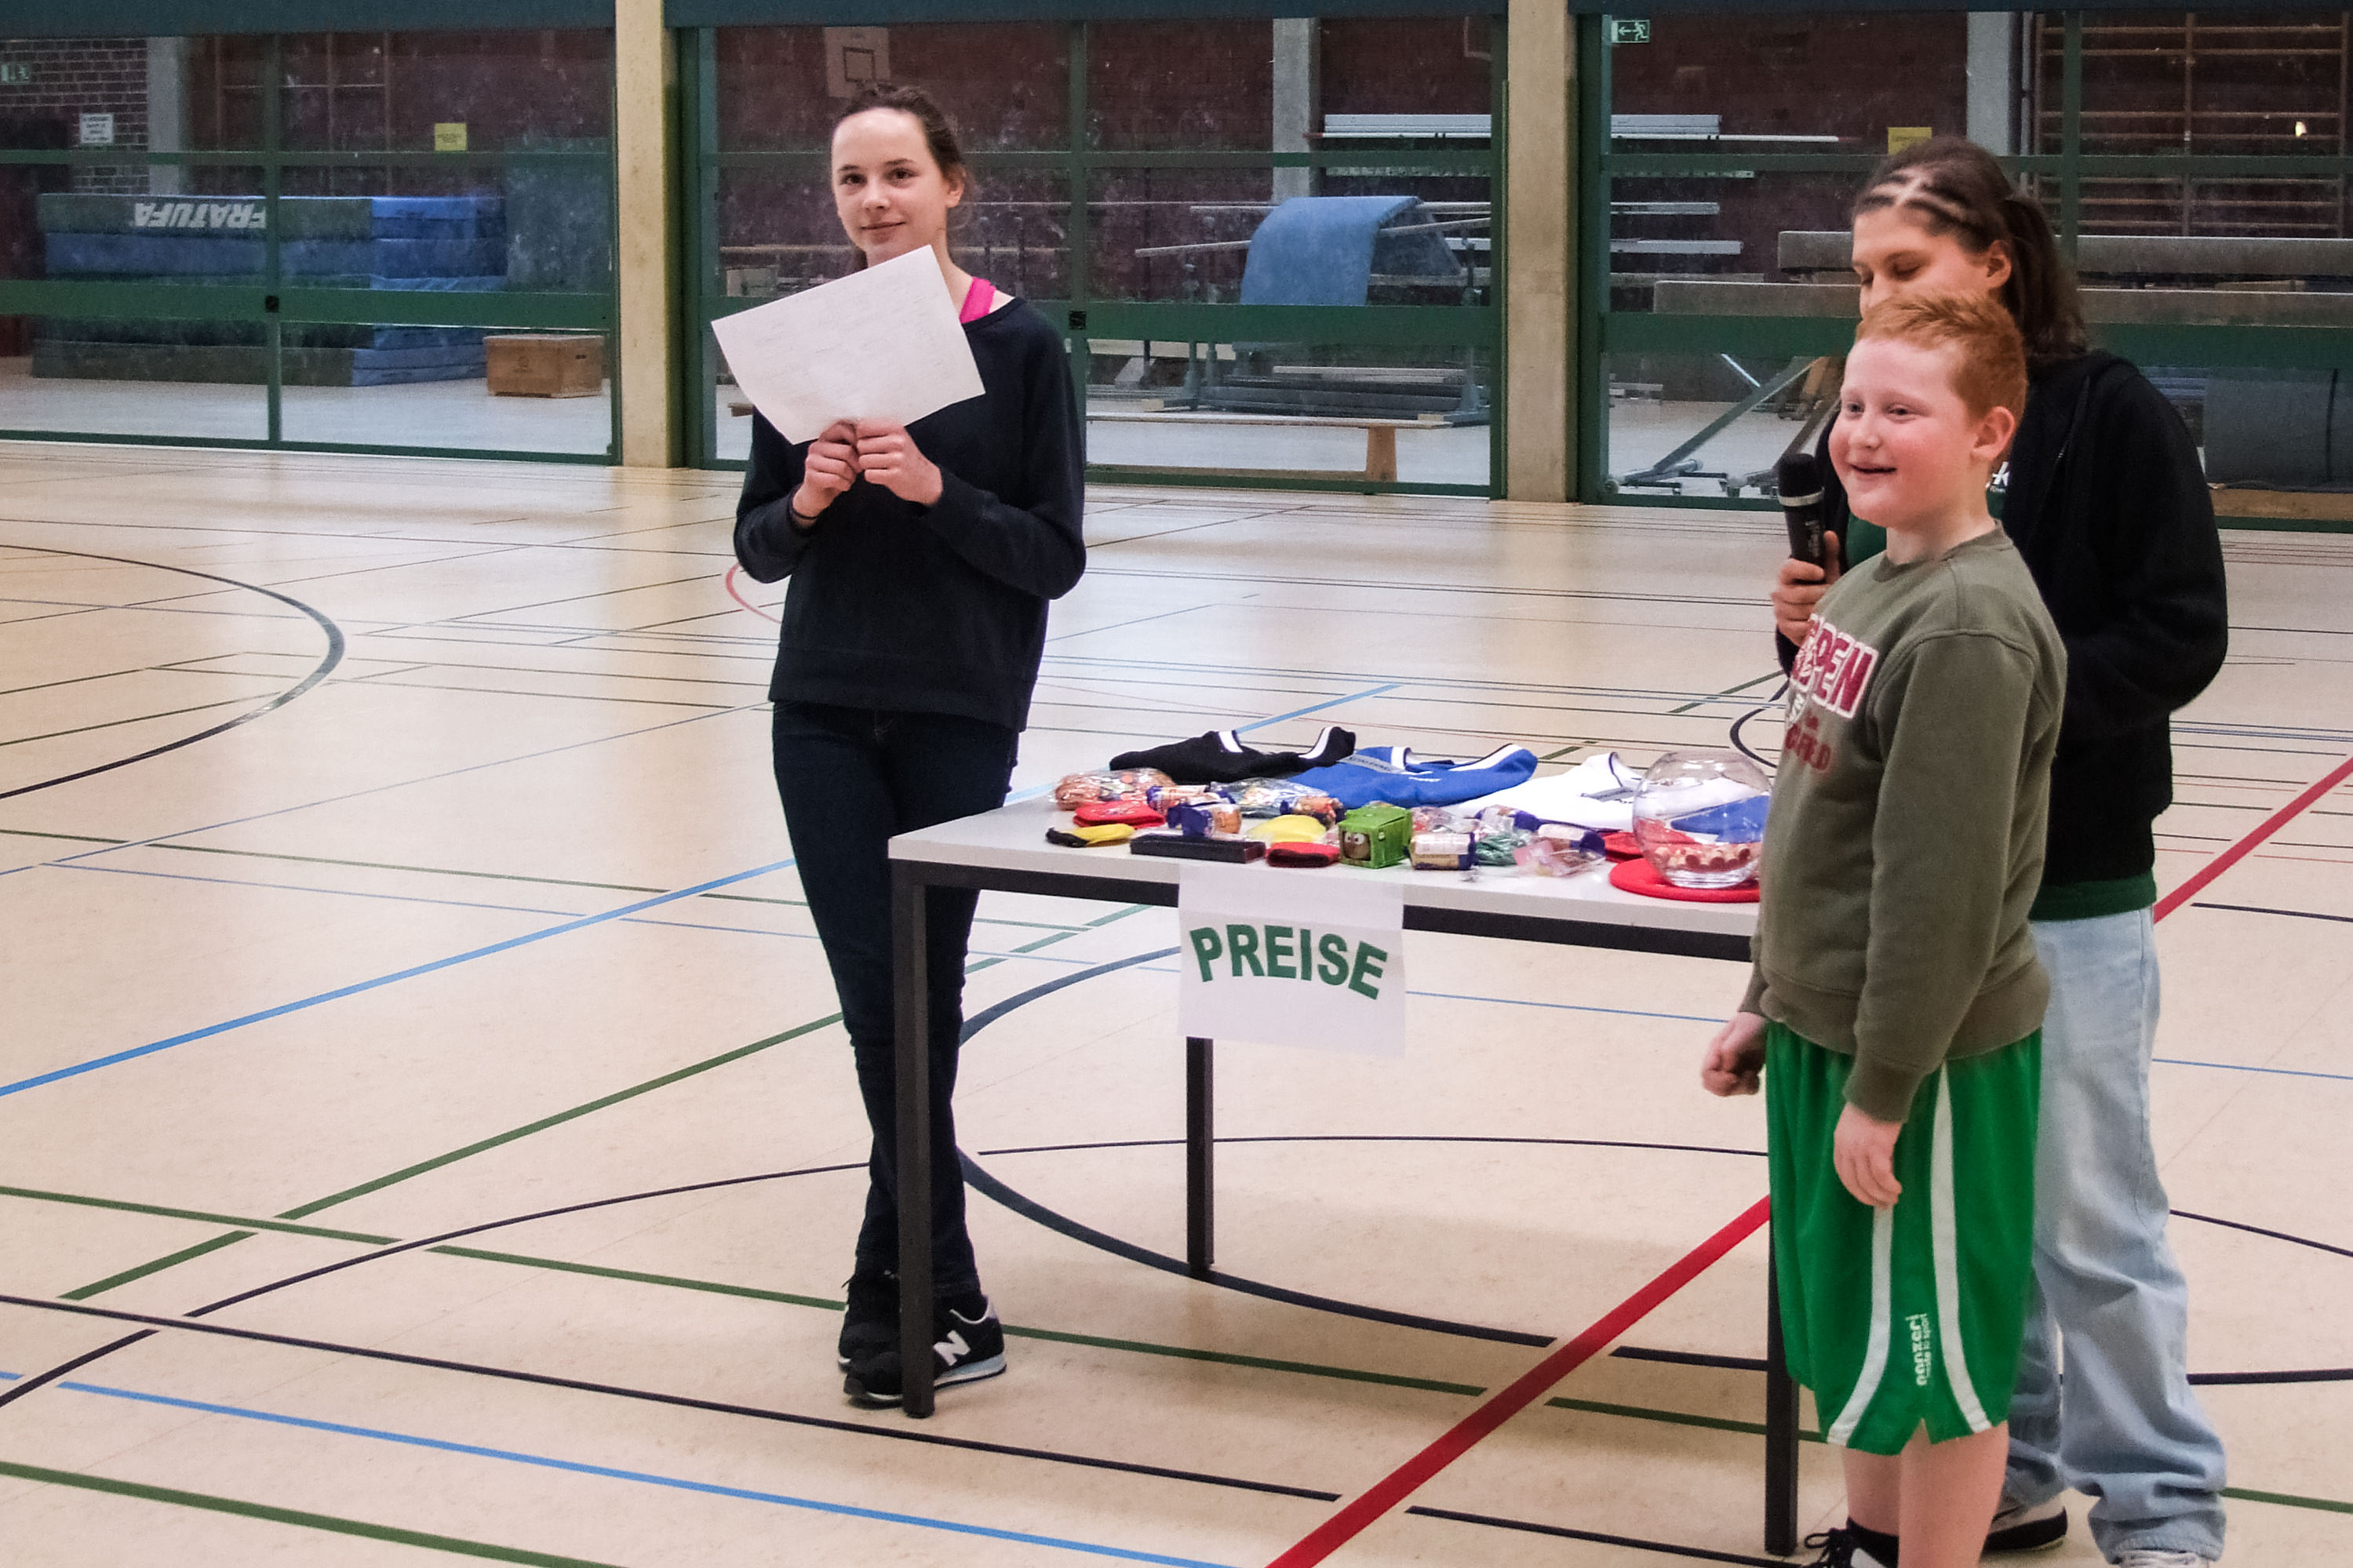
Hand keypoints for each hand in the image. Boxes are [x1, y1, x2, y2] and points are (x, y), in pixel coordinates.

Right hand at [793, 419, 858, 521]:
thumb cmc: (836, 473)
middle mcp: (816, 446)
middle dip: (857, 465)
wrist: (819, 494)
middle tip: (857, 471)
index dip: (857, 440)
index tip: (862, 453)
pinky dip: (845, 485)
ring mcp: (811, 460)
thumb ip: (854, 445)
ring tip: (850, 479)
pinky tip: (844, 486)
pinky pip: (835, 479)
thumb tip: (870, 440)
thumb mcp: (847, 456)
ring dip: (851, 477)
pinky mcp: (811, 476)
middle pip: (846, 451)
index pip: (843, 428)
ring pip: (842, 467)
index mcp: (825, 437)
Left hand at [854, 420, 943, 506]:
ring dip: (867, 466)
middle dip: (864, 453)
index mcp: (895, 428)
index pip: (863, 426)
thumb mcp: (896, 437)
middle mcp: (897, 441)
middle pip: (861, 445)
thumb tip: (850, 426)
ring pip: (863, 461)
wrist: (925, 479)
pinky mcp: (894, 476)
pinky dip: (872, 476)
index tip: (868, 442)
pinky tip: (882, 475)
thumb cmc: (905, 457)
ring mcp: (897, 459)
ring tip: (879, 466)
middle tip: (875, 457)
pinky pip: (869, 475)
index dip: (860, 436)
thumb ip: (876, 430)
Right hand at [1700, 1011, 1767, 1096]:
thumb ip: (1731, 1049)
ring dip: (1742, 1087)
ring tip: (1753, 1075)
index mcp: (1716, 1050)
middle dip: (1729, 1088)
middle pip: (1713, 1086)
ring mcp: (1734, 1068)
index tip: (1734, 1077)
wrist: (1769, 1019)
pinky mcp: (1746, 1072)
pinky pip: (1744, 1089)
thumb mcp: (1742, 1031)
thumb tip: (1727, 1069)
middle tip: (1745, 1078)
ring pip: (1728, 1090)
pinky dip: (1751, 1087)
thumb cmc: (1754, 1022)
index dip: (1718, 1080)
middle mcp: (1721, 1061)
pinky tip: (1757, 1076)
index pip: (1706, 1074)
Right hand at [1772, 529, 1840, 646]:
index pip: (1788, 568)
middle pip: (1797, 594)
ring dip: (1818, 611)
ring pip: (1799, 611)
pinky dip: (1812, 626)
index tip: (1820, 573)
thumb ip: (1828, 554)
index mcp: (1787, 575)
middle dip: (1818, 595)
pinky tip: (1819, 622)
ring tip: (1829, 609)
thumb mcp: (1827, 572)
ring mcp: (1780, 611)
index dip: (1804, 570)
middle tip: (1831, 595)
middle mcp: (1779, 592)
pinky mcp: (1783, 627)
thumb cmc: (1820, 591)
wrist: (1814, 616)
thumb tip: (1829, 534)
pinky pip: (1799, 627)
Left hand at [1833, 1102, 1903, 1207]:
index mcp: (1839, 1143)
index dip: (1855, 1189)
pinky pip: (1882, 1175)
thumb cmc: (1871, 1106)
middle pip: (1855, 1182)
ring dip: (1881, 1194)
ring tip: (1892, 1199)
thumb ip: (1857, 1144)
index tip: (1867, 1197)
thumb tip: (1869, 1162)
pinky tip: (1897, 1189)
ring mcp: (1861, 1149)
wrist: (1879, 1090)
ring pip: (1869, 1182)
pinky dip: (1889, 1185)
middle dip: (1868, 1197)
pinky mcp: (1877, 1148)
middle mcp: (1847, 1148)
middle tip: (1882, 1205)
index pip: (1843, 1174)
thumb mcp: (1855, 1126)